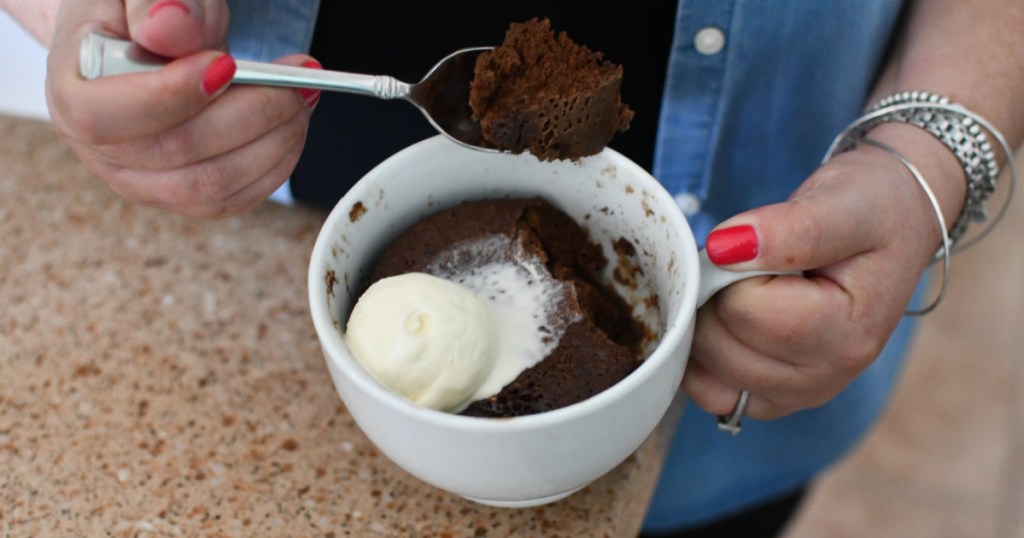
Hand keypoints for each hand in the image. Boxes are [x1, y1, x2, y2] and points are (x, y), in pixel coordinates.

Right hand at [45, 0, 320, 217]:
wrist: (144, 39)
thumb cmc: (142, 14)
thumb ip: (156, 2)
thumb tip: (172, 28)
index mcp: (72, 95)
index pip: (107, 117)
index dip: (174, 95)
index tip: (227, 63)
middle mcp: (102, 151)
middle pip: (179, 152)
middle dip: (252, 112)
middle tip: (296, 78)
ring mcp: (144, 182)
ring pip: (214, 183)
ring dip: (273, 140)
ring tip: (302, 96)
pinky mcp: (184, 197)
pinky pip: (235, 198)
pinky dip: (276, 164)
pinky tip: (292, 125)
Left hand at [683, 135, 961, 419]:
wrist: (891, 222)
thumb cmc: (872, 211)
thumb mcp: (846, 204)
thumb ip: (791, 228)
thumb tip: (725, 247)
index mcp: (848, 336)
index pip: (744, 310)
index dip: (731, 268)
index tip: (758, 242)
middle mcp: (825, 377)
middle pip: (718, 343)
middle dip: (716, 292)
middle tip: (751, 262)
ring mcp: (798, 393)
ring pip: (706, 366)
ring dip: (706, 317)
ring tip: (748, 285)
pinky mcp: (774, 396)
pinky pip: (710, 390)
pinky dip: (700, 355)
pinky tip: (723, 317)